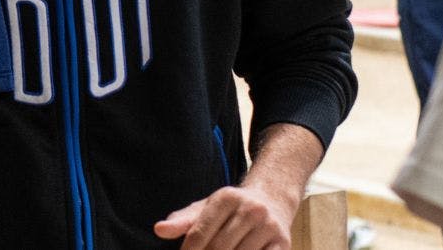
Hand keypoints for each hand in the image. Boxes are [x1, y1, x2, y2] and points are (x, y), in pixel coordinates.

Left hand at [154, 184, 297, 249]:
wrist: (273, 201)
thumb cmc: (232, 210)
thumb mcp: (206, 208)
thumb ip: (183, 221)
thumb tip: (159, 229)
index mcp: (226, 198)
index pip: (198, 234)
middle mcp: (250, 209)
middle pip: (217, 249)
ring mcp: (268, 226)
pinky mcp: (282, 243)